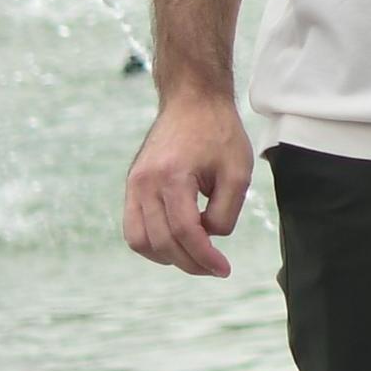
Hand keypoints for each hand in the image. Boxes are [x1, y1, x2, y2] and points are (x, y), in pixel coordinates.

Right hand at [120, 91, 252, 276]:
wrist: (192, 101)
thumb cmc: (220, 133)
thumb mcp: (238, 171)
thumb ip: (225, 211)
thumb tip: (208, 238)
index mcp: (172, 176)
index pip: (184, 231)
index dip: (204, 257)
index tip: (224, 269)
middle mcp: (144, 183)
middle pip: (161, 241)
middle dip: (189, 262)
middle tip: (215, 269)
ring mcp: (133, 185)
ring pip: (139, 240)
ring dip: (167, 257)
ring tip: (196, 258)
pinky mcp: (131, 186)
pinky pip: (133, 228)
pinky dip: (152, 244)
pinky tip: (177, 245)